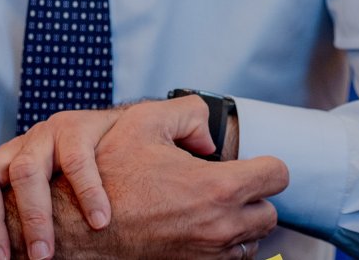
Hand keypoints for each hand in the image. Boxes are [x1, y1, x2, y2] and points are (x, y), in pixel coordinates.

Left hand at [0, 107, 125, 259]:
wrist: (122, 132)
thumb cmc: (76, 176)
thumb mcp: (39, 190)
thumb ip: (14, 211)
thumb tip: (0, 255)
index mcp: (1, 164)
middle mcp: (16, 148)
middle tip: (0, 259)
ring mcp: (44, 135)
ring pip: (25, 171)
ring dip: (34, 218)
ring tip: (43, 254)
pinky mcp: (77, 127)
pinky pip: (77, 161)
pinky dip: (87, 194)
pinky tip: (98, 220)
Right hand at [3, 98, 286, 258]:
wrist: (81, 227)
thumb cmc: (110, 176)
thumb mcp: (143, 123)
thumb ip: (187, 113)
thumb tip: (209, 136)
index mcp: (217, 187)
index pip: (277, 175)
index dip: (266, 163)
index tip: (252, 163)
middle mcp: (222, 226)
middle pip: (270, 213)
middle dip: (254, 197)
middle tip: (229, 184)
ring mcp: (210, 253)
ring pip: (252, 241)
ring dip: (240, 224)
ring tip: (210, 207)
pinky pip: (229, 259)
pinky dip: (222, 244)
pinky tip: (197, 226)